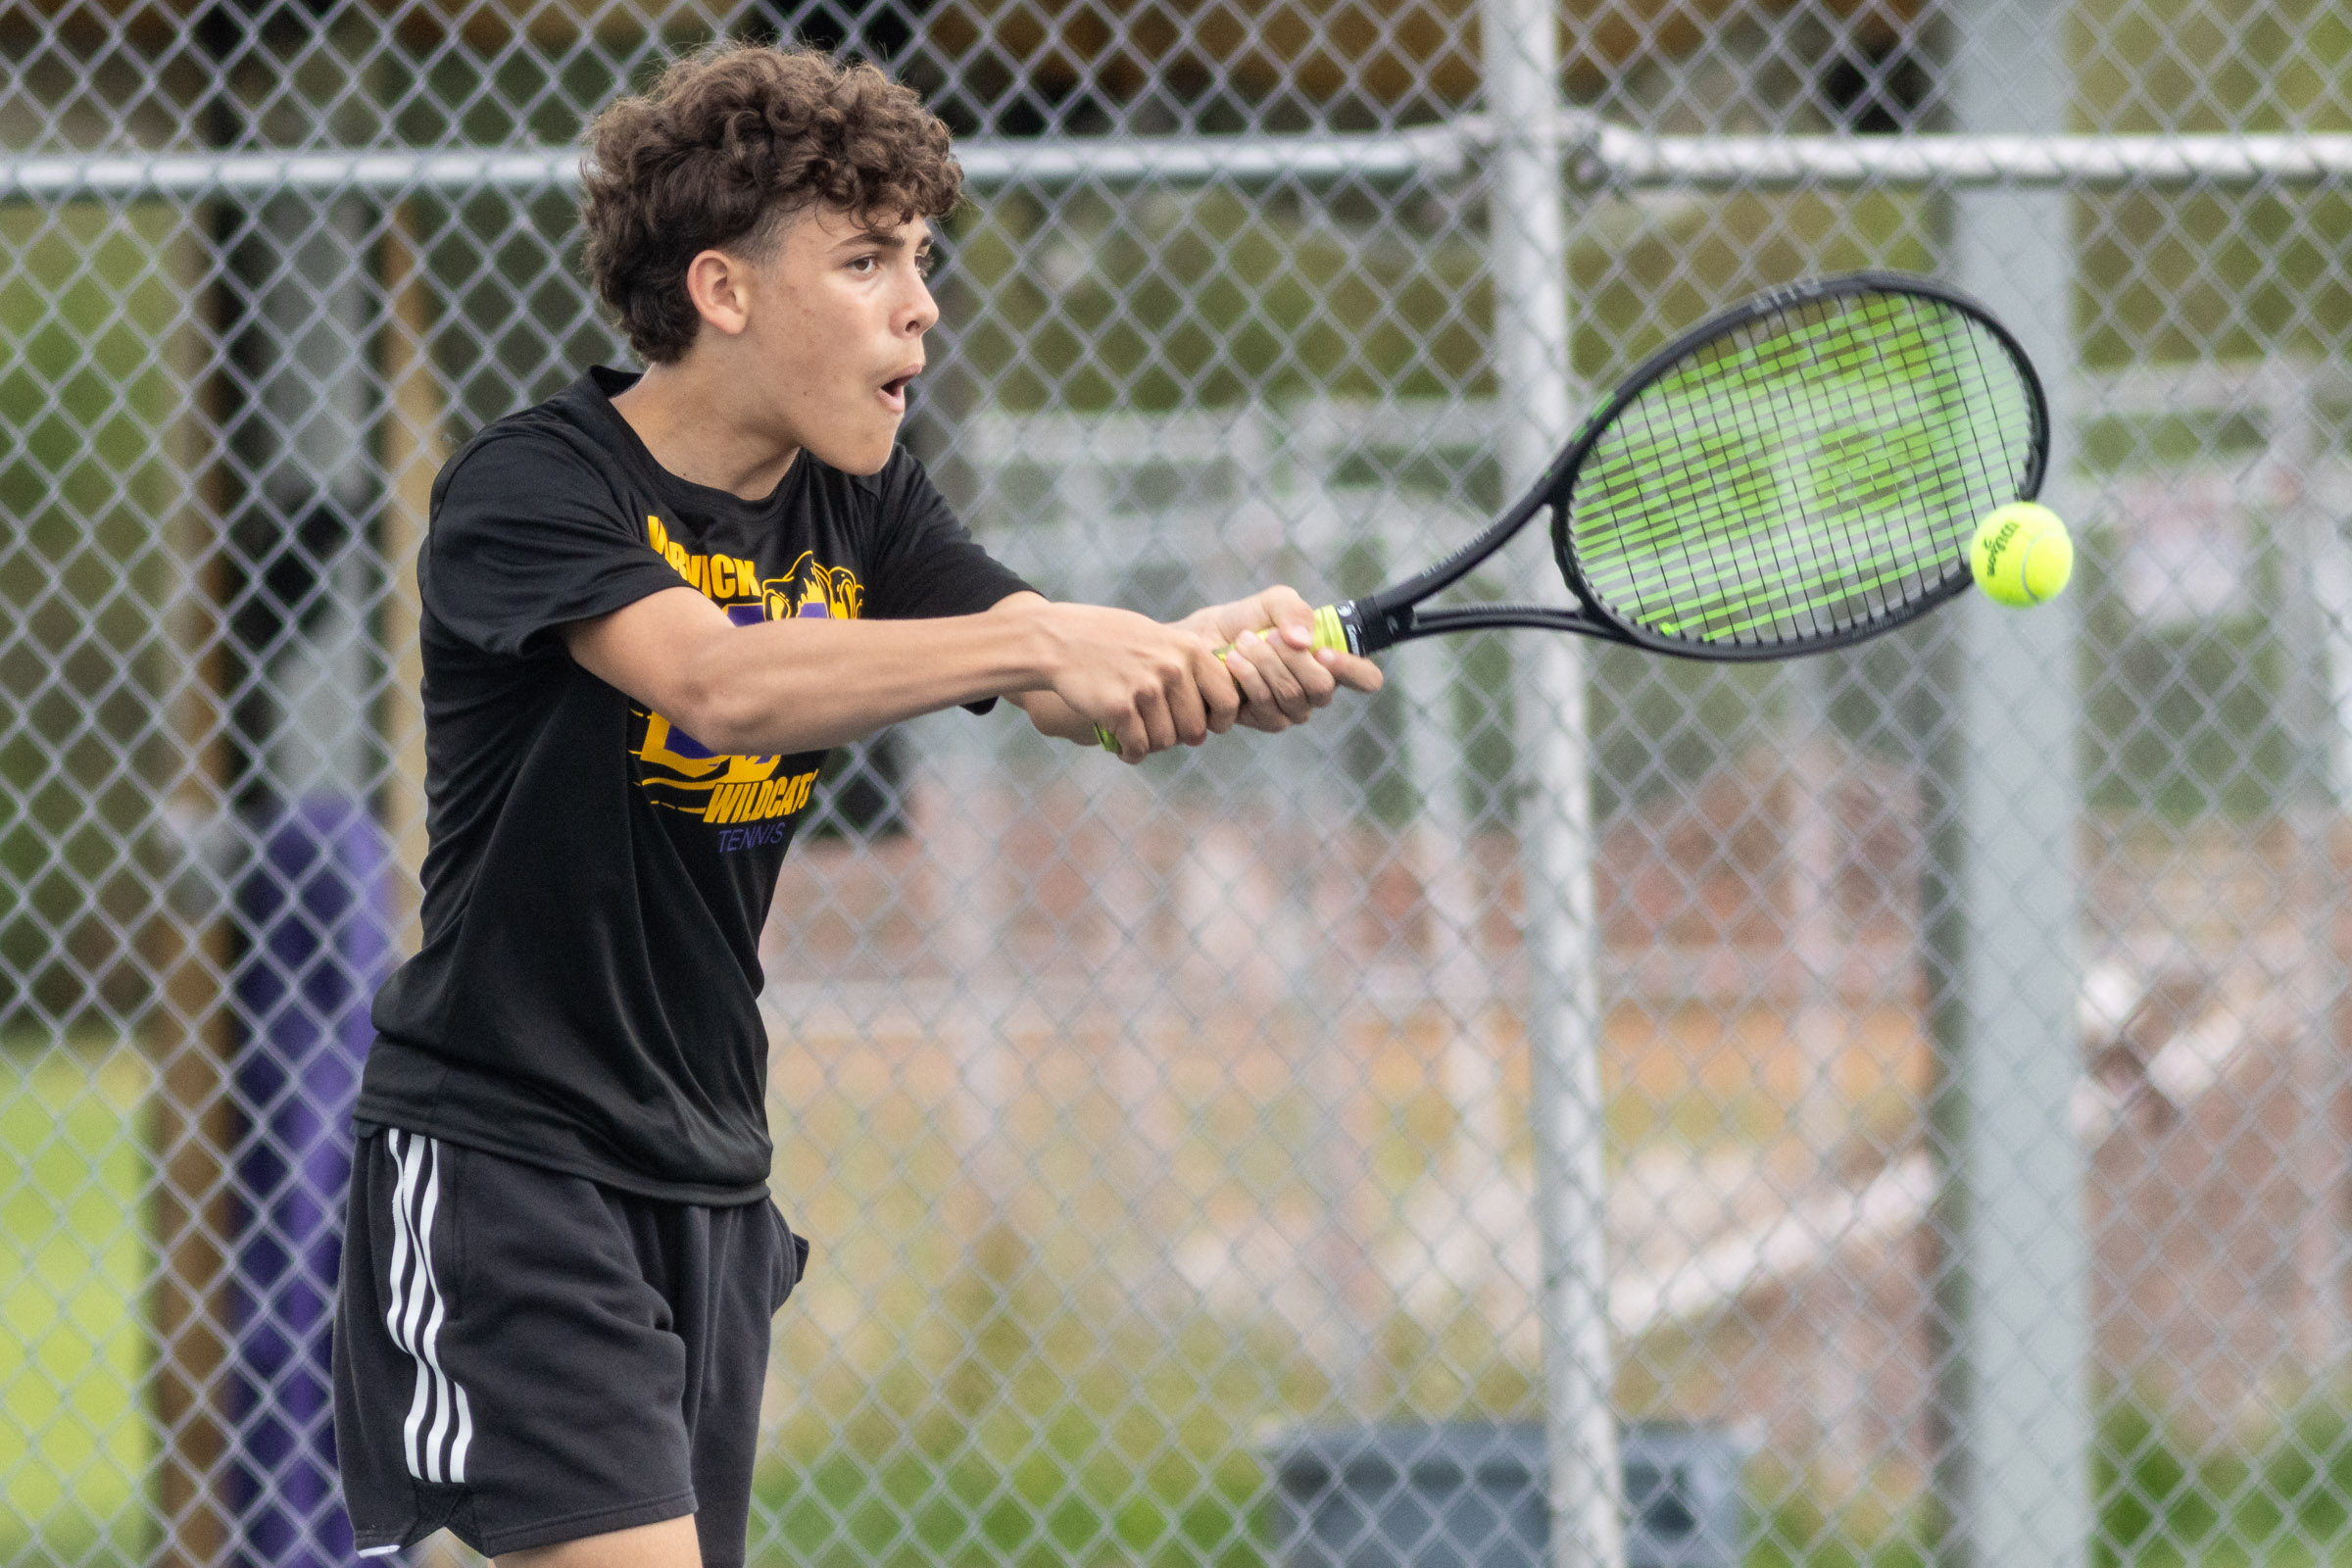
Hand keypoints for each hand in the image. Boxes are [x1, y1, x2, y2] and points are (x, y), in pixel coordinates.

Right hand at [1037, 601, 1239, 761]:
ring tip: (1136, 733)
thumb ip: (1187, 667)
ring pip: (1166, 742)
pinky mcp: (1119, 709)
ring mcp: (1146, 689)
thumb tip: (1211, 715)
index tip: (1206, 727)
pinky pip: (1138, 747)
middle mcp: (1173, 669)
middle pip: (1195, 729)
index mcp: (1189, 649)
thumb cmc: (1109, 639)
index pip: (1228, 699)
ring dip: (1151, 744)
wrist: (1059, 640)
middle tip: (1159, 732)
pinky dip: (1131, 753)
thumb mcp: (1158, 637)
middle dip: (1178, 737)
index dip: (1220, 721)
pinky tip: (1122, 746)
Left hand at [1177, 586, 1383, 733]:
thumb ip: (1294, 611)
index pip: (1365, 678)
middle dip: (1292, 660)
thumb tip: (1305, 643)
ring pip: (1293, 696)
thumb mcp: (1272, 603)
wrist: (1200, 641)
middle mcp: (1316, 690)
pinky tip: (1232, 662)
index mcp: (1330, 661)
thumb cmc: (1243, 621)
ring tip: (1243, 643)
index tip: (1323, 652)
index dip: (1352, 669)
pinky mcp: (1267, 720)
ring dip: (1266, 665)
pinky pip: (1267, 706)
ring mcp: (1293, 709)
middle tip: (1267, 637)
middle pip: (1323, 688)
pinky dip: (1249, 678)